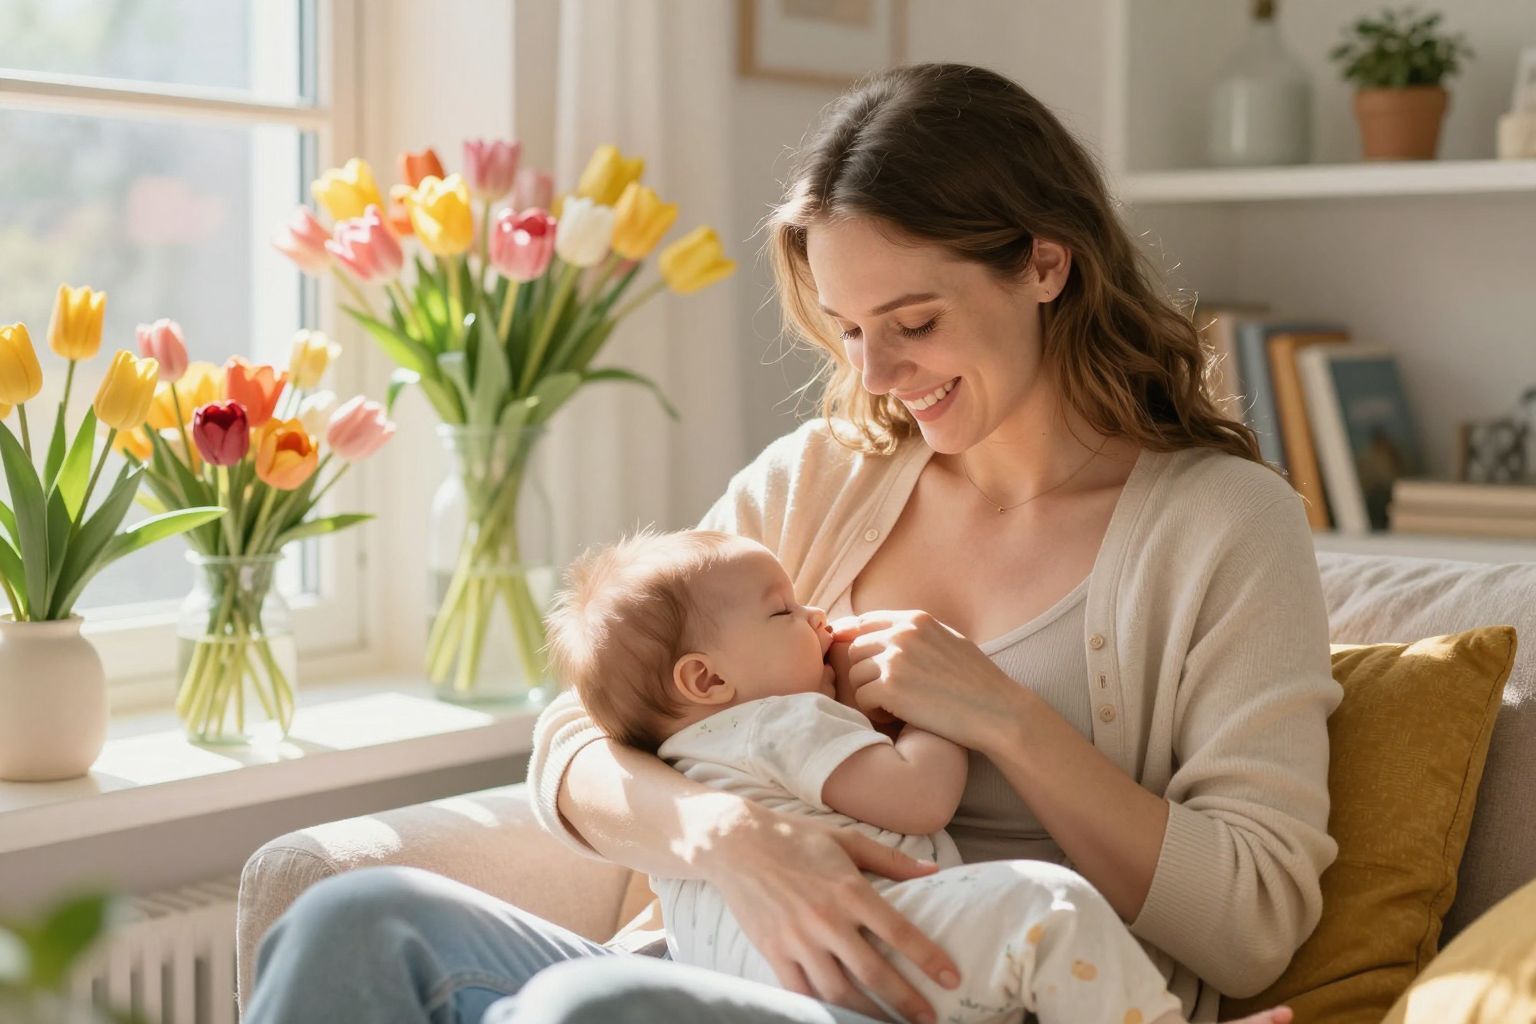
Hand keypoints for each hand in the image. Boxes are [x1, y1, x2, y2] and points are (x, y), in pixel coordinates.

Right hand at [701, 801, 961, 1023]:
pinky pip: (802, 993)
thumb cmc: (796, 837)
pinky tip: (842, 1018)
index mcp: (850, 889)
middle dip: (906, 1000)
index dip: (929, 959)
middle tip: (930, 1019)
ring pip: (839, 991)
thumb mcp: (847, 840)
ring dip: (868, 1014)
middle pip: (874, 972)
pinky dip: (824, 1009)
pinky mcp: (773, 952)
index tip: (951, 979)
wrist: (736, 843)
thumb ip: (892, 860)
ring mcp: (797, 940)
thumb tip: (934, 872)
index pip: (899, 933)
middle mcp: (826, 919)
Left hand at [833, 610, 1019, 752]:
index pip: (865, 621)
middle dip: (865, 672)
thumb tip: (881, 634)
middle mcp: (902, 634)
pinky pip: (861, 698)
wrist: (997, 711)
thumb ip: (916, 634)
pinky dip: (874, 711)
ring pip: (855, 674)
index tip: (863, 663)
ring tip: (893, 706)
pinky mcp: (890, 688)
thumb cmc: (977, 681)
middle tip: (886, 692)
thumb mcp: (948, 641)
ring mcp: (895, 659)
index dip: (856, 642)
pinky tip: (896, 717)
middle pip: (855, 649)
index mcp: (916, 620)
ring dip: (869, 692)